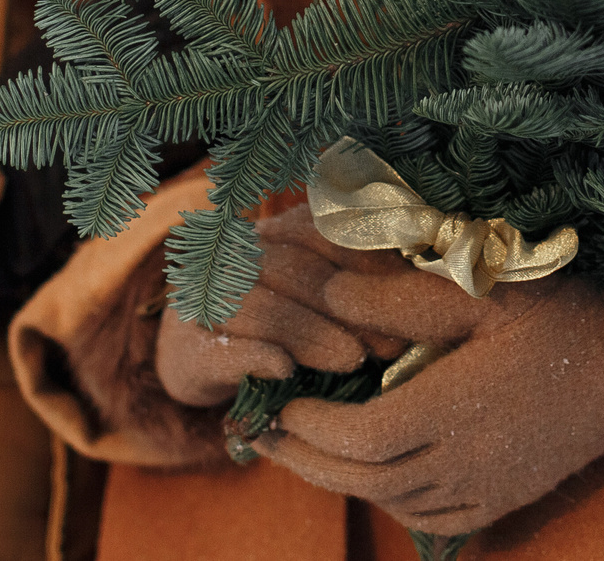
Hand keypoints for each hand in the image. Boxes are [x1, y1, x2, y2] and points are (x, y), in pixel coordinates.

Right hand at [154, 206, 403, 407]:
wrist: (202, 364)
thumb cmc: (282, 329)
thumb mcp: (321, 298)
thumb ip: (357, 284)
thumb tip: (418, 291)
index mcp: (267, 232)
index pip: (316, 232)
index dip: (363, 261)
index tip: (406, 296)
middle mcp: (228, 257)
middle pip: (290, 268)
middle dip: (344, 306)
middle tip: (390, 342)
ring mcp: (200, 303)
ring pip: (257, 305)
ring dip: (309, 333)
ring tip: (352, 360)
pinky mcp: (184, 352)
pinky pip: (221, 348)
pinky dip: (255, 356)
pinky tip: (285, 370)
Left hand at [254, 267, 603, 535]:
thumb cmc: (557, 315)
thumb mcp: (482, 291)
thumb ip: (401, 299)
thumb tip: (328, 296)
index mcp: (453, 408)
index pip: (359, 437)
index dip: (309, 428)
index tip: (281, 402)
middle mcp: (465, 460)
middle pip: (364, 479)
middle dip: (307, 460)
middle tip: (265, 435)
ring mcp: (485, 486)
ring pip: (393, 503)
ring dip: (341, 481)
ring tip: (306, 451)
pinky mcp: (502, 498)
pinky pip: (431, 518)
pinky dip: (389, 502)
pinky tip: (373, 476)